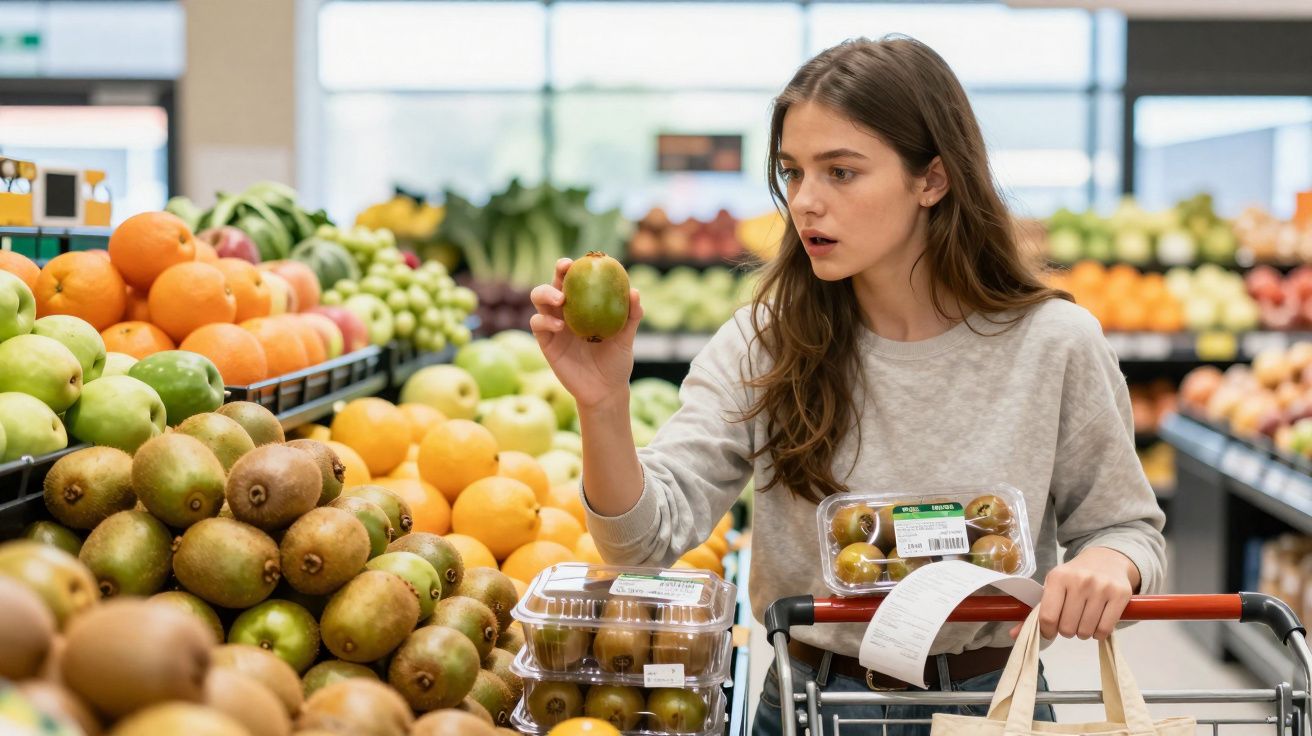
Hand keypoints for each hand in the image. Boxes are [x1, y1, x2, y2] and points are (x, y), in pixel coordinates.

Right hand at [529, 258, 642, 410]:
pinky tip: (559, 326)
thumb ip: (631, 315)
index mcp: (584, 305)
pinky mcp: (546, 342)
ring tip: (560, 299)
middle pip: (555, 283)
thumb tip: (634, 291)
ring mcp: (553, 325)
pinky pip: (537, 325)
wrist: (605, 390)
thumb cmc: (617, 361)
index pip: (577, 280)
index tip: (582, 259)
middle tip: (564, 269)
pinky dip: (544, 320)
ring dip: (545, 293)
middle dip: (557, 273)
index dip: (577, 267)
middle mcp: (566, 311)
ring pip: (539, 300)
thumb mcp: (627, 337)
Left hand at [1011, 547, 1139, 640]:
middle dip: (1067, 631)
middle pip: (1067, 628)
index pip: (1048, 617)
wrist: (1106, 560)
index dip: (1047, 631)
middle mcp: (1080, 580)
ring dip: (1083, 633)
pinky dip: (1099, 634)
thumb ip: (1035, 612)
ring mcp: (1102, 587)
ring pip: (1086, 631)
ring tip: (1083, 621)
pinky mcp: (1120, 594)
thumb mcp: (1053, 587)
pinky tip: (1096, 623)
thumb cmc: (1074, 578)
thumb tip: (1014, 635)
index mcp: (1058, 577)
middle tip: (1070, 622)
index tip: (1050, 631)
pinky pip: (1105, 630)